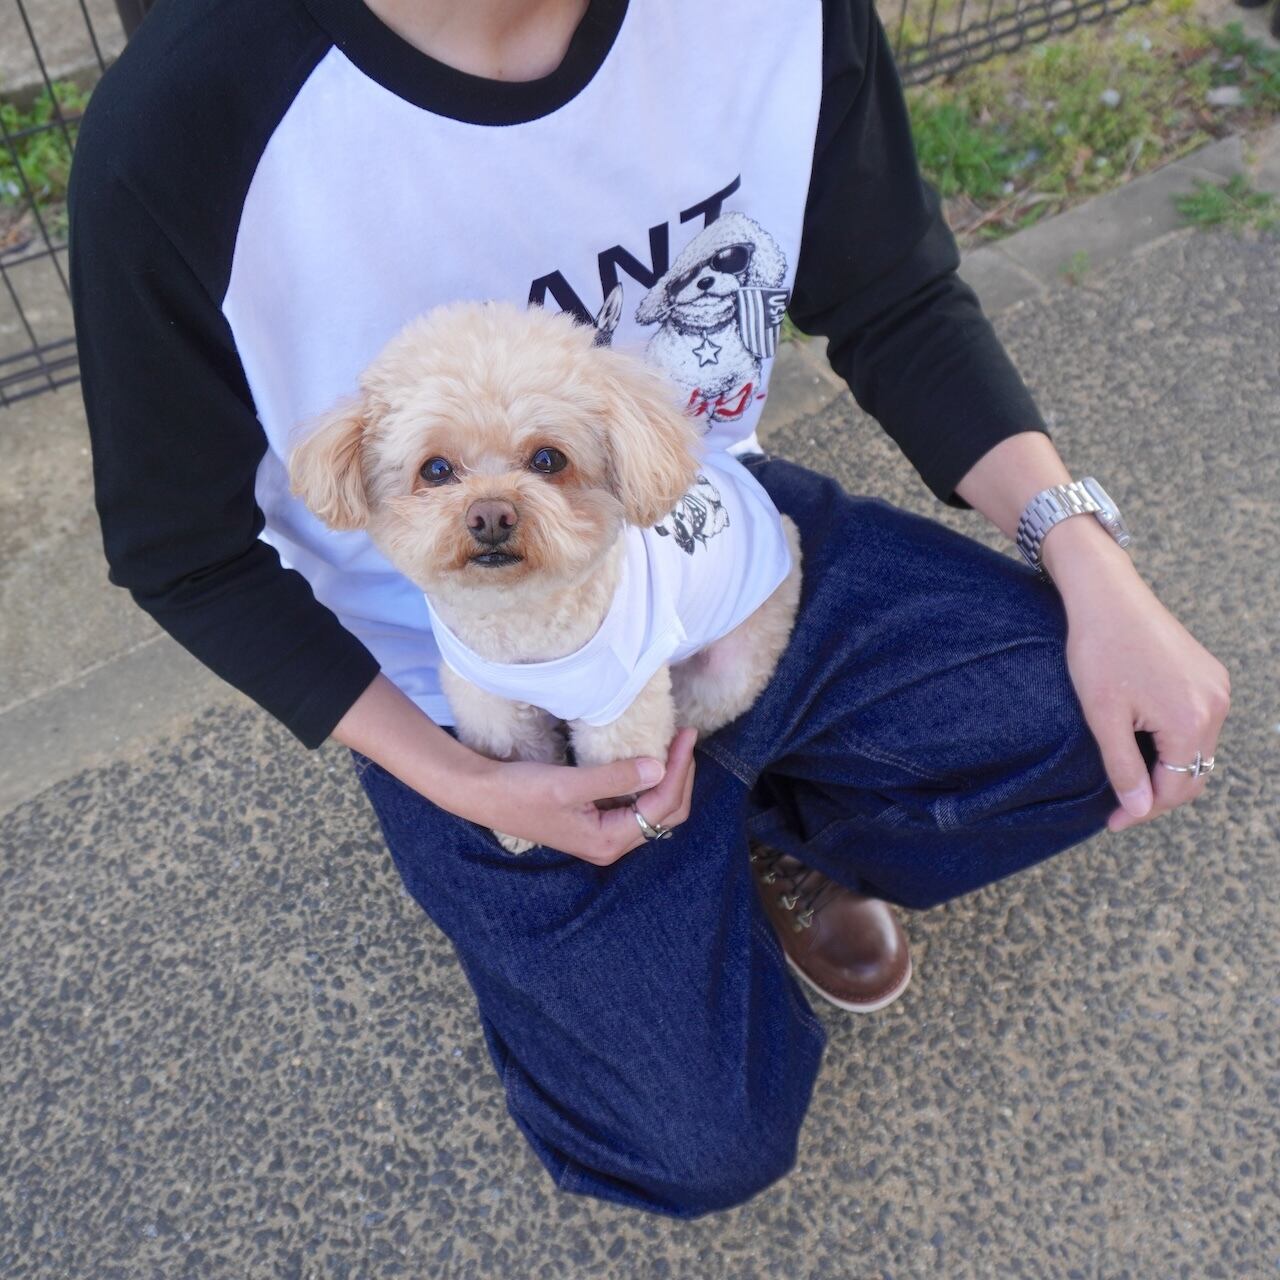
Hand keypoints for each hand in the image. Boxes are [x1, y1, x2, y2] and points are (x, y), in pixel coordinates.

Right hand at [459, 727, 697, 864]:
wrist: (483, 795)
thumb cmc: (520, 792)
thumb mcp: (569, 784)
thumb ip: (616, 778)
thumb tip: (659, 768)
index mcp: (608, 841)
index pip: (662, 806)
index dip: (678, 770)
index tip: (684, 736)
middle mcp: (611, 844)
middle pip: (667, 813)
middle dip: (681, 776)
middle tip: (685, 738)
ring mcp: (604, 834)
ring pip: (655, 810)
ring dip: (669, 779)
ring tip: (675, 746)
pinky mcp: (595, 821)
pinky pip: (636, 805)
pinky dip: (650, 782)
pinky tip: (649, 759)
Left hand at [1048, 524, 1230, 833]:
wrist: (1108, 594)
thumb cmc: (1099, 650)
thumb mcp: (1103, 716)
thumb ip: (1122, 767)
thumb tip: (1138, 811)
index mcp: (1191, 721)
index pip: (1175, 788)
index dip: (1142, 811)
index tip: (1110, 822)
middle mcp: (1215, 706)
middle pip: (1192, 773)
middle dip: (1157, 795)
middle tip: (1118, 807)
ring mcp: (1217, 689)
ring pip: (1197, 751)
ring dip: (1167, 769)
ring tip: (1128, 778)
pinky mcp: (1209, 675)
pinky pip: (1198, 724)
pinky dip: (1174, 743)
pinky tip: (1143, 745)